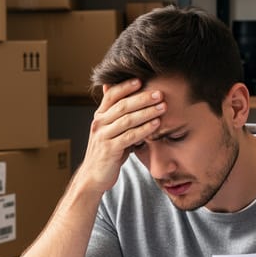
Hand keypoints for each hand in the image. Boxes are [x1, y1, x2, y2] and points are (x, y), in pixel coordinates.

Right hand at [75, 79, 165, 193]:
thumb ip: (118, 115)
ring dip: (147, 112)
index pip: (112, 95)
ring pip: (127, 120)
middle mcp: (99, 123)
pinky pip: (129, 136)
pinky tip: (156, 124)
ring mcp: (103, 136)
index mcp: (100, 116)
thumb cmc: (107, 152)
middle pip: (122, 106)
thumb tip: (127, 96)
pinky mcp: (110, 150)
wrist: (93, 176)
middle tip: (160, 93)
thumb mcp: (110, 131)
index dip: (126, 86)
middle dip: (143, 98)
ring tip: (162, 107)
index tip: (142, 80)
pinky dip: (144, 129)